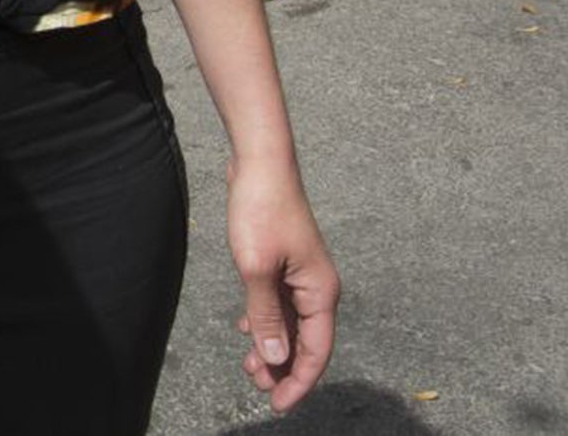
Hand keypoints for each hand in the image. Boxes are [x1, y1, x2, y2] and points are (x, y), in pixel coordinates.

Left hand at [228, 158, 338, 412]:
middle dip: (282, 367)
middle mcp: (316, 287)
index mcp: (320, 292)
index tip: (278, 405)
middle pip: (305, 341)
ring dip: (272, 345)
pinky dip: (266, 320)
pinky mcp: (283, 262)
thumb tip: (275, 358)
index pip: (316, 352)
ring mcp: (300, 274)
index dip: (298, 381)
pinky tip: (247, 329)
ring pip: (290, 323)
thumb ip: (266, 315)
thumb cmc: (261, 210)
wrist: (260, 163)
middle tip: (255, 385)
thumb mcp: (256, 268)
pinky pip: (280, 303)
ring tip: (248, 365)